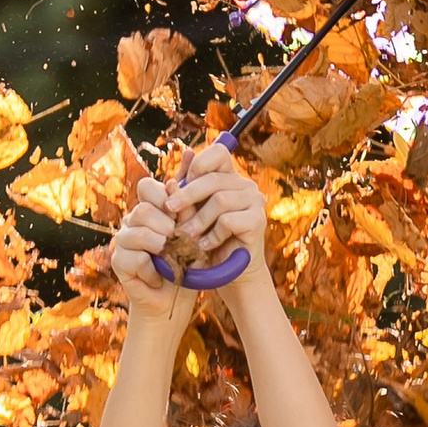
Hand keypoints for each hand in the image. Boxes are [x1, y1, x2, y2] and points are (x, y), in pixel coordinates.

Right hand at [110, 175, 193, 315]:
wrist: (174, 302)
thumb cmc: (186, 264)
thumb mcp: (194, 228)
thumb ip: (190, 198)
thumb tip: (192, 152)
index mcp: (149, 209)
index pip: (148, 187)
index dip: (167, 200)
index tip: (182, 218)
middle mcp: (132, 221)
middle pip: (143, 208)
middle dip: (168, 226)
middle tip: (181, 242)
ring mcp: (122, 240)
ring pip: (138, 230)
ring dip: (162, 246)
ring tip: (174, 258)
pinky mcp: (118, 261)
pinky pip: (136, 256)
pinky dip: (155, 269)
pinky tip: (162, 276)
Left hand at [171, 140, 268, 276]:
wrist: (228, 273)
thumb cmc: (206, 240)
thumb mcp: (191, 213)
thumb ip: (184, 192)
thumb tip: (173, 174)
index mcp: (230, 177)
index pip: (218, 153)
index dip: (198, 164)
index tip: (180, 184)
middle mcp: (246, 185)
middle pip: (213, 178)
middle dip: (187, 195)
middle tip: (169, 210)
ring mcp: (255, 201)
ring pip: (220, 200)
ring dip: (198, 220)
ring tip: (186, 236)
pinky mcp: (258, 220)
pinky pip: (228, 220)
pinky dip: (212, 235)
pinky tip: (205, 246)